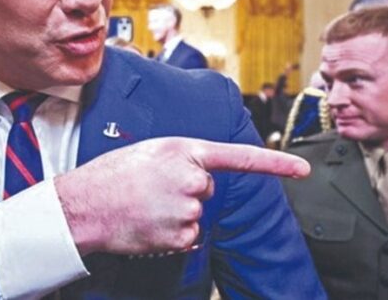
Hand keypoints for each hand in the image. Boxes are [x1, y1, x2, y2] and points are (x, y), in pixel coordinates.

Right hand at [54, 137, 309, 255]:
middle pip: (207, 189)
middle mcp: (191, 178)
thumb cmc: (112, 175)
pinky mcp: (181, 235)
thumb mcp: (150, 152)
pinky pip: (189, 236)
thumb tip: (201, 179)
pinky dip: (171, 234)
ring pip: (197, 215)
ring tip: (145, 206)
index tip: (303, 170)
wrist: (84, 204)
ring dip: (176, 214)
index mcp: (184, 150)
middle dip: (186, 191)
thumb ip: (181, 159)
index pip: (239, 157)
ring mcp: (187, 209)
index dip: (275, 164)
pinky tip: (149, 224)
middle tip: (152, 189)